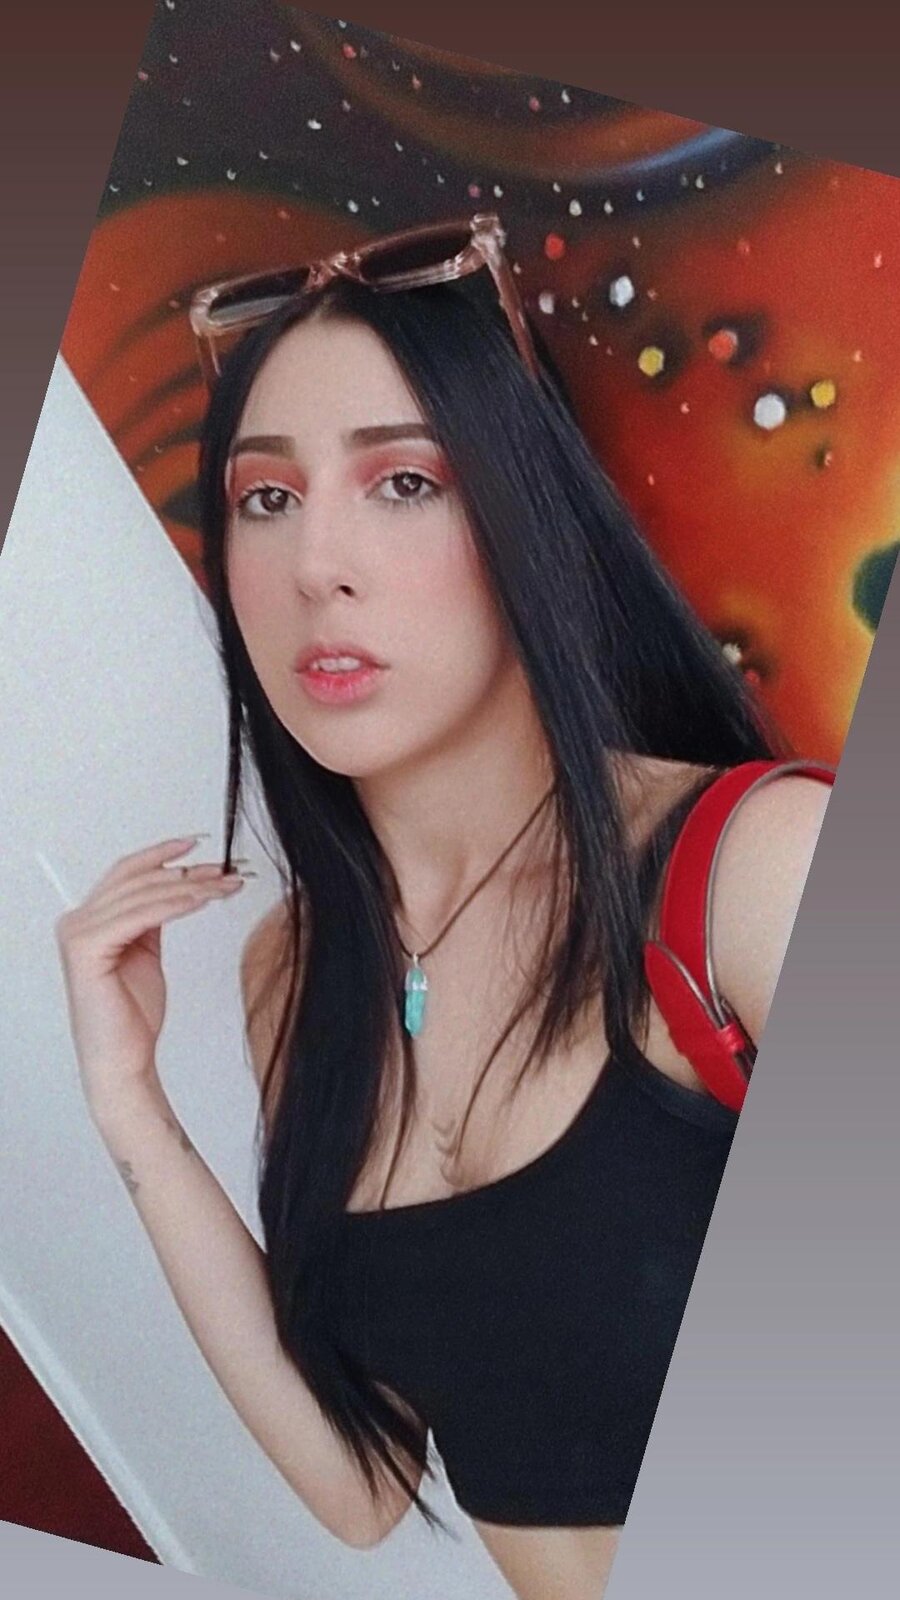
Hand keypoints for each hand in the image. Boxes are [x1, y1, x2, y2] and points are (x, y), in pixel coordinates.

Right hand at [55, 836, 248, 1117]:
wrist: (124, 1059)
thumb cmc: (132, 1015)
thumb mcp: (146, 953)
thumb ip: (151, 918)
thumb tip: (179, 885)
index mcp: (88, 920)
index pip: (126, 872)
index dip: (162, 853)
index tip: (198, 845)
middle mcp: (77, 922)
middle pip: (138, 879)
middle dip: (188, 872)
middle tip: (227, 870)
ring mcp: (78, 933)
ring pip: (143, 894)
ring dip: (190, 886)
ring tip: (225, 885)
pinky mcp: (87, 948)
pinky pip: (141, 915)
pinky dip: (175, 904)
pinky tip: (202, 899)